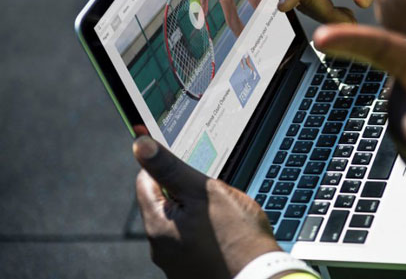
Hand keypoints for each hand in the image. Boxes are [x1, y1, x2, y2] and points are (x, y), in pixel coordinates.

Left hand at [132, 134, 280, 278]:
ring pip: (180, 223)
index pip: (145, 181)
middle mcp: (159, 248)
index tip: (187, 164)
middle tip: (213, 192)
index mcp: (157, 225)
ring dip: (197, 214)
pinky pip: (192, 243)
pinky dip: (205, 234)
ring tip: (224, 216)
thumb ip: (171, 168)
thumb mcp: (204, 192)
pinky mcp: (192, 272)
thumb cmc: (237, 236)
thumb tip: (140, 144)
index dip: (166, 166)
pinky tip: (226, 234)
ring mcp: (175, 263)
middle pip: (163, 204)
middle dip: (185, 192)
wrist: (260, 277)